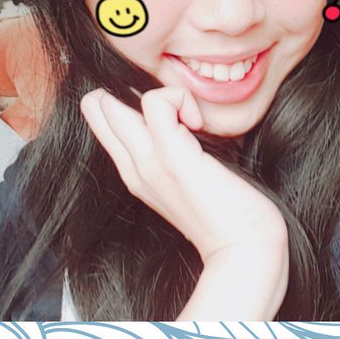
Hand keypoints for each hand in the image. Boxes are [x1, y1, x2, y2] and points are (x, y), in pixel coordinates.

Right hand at [79, 86, 287, 263]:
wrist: (243, 248)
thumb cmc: (229, 211)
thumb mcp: (192, 176)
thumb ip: (181, 149)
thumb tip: (190, 118)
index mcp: (136, 172)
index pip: (103, 120)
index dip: (124, 99)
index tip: (168, 111)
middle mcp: (133, 167)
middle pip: (95, 107)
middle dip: (128, 90)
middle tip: (175, 110)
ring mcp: (147, 162)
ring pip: (110, 104)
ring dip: (153, 96)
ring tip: (189, 120)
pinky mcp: (171, 156)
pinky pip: (156, 103)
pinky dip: (176, 99)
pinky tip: (198, 123)